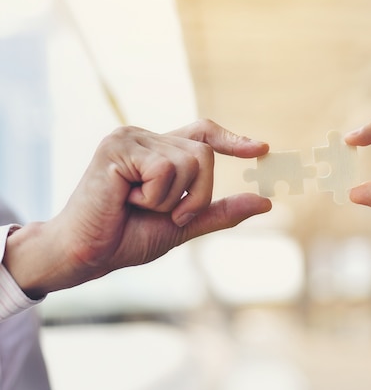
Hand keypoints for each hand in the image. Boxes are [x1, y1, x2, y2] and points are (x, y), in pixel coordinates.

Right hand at [5, 119, 271, 296]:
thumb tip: (265, 203)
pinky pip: (164, 169)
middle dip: (198, 194)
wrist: (87, 255)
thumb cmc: (128, 238)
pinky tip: (125, 200)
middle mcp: (146, 138)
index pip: (203, 134)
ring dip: (173, 199)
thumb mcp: (185, 225)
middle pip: (205, 154)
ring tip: (140, 207)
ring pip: (190, 160)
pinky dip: (155, 196)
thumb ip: (221, 212)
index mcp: (159, 152)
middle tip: (168, 214)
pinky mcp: (117, 147)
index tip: (261, 149)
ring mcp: (130, 138)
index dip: (233, 140)